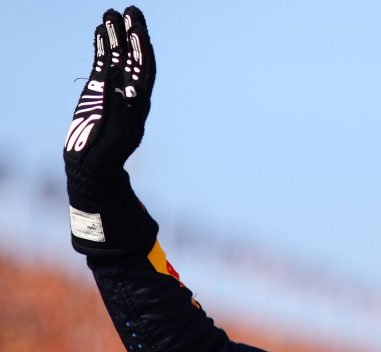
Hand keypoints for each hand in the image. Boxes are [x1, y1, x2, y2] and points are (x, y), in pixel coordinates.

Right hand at [64, 6, 154, 177]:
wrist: (93, 164)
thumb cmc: (109, 152)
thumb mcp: (117, 128)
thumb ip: (118, 102)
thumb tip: (120, 75)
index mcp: (140, 101)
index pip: (145, 68)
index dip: (142, 48)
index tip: (138, 28)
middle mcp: (130, 91)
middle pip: (134, 56)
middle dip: (133, 33)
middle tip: (131, 9)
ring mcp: (114, 88)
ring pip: (117, 56)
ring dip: (115, 35)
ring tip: (111, 12)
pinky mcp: (99, 89)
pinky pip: (101, 63)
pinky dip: (101, 47)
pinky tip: (100, 30)